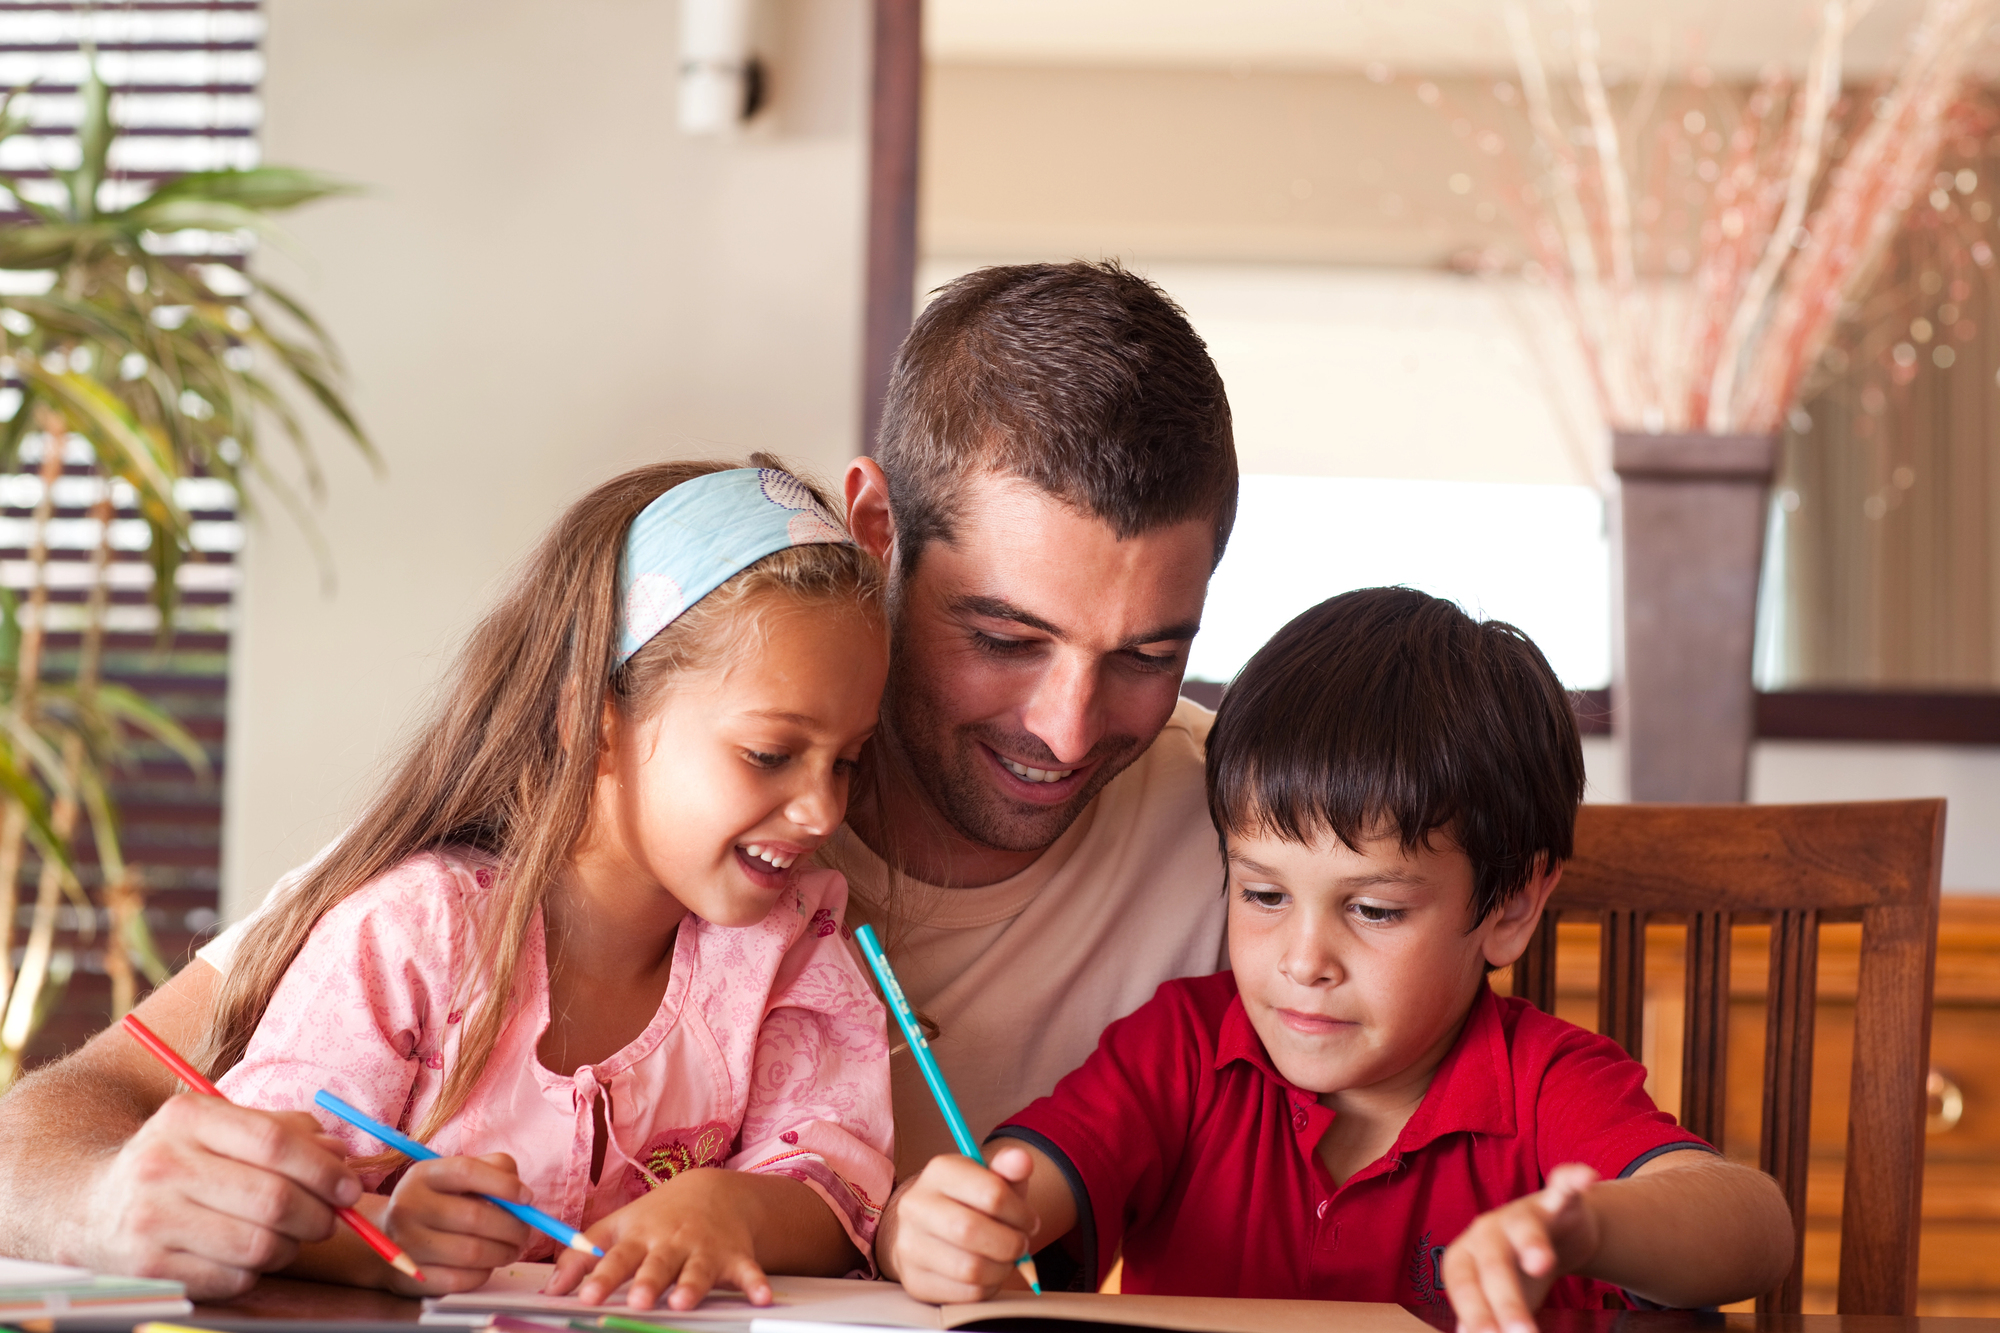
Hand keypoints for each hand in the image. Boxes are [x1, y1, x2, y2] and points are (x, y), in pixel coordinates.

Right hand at [80, 1093, 362, 1298]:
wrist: (91, 1204)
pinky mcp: (148, 1267)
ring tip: (290, 1236)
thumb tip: (339, 1152)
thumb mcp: (219, 1125)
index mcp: (188, 1118)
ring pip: (259, 1245)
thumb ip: (283, 1130)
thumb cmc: (178, 1160)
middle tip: (330, 1218)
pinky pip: (233, 1278)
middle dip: (319, 1214)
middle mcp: (163, 1166)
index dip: (324, 1169)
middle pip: (273, 1199)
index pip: (274, 1142)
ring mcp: (151, 1220)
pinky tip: (249, 1254)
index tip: (350, 1187)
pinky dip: (257, 1271)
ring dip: (292, 1246)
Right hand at [375, 1153, 532, 1294]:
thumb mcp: (458, 1176)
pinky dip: (483, 1273)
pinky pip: (460, 1280)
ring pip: (471, 1252)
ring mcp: (406, 1244)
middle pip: (474, 1216)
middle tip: (526, 1232)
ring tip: (513, 1248)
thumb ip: (495, 1170)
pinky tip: (487, 1265)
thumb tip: (522, 1197)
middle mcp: (408, 1207)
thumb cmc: (439, 1202)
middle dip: (513, 1227)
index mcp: (423, 1175)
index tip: (527, 1198)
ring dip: (503, 1252)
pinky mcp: (410, 1278)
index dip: (504, 1184)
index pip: (466, 1171)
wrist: (390, 1238)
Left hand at [546, 1168, 776, 1311]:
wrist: (715, 1192)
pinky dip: (756, 1283)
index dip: (601, 1277)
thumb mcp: (618, 1226)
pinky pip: (748, 1271)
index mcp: (640, 1237)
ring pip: (698, 1270)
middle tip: (638, 1301)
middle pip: (658, 1264)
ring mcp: (705, 1249)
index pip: (616, 1258)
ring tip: (683, 1302)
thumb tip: (549, 1289)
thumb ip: (581, 1256)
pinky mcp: (735, 1257)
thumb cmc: (657, 1216)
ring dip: (692, 1285)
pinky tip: (762, 1296)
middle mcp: (671, 1243)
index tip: (585, 1296)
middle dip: (649, 1282)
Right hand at [881, 1147, 1038, 1303]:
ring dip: (1002, 1268)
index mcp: (939, 1171)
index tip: (1029, 1220)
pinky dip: (988, 1287)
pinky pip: (965, 1294)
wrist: (927, 1227)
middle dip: (1011, 1243)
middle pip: (973, 1231)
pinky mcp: (914, 1280)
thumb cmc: (969, 1200)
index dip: (1022, 1213)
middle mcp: (916, 1205)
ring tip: (1005, 1258)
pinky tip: (988, 1273)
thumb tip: (1022, 1160)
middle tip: (1021, 1244)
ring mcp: (909, 1245)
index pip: (992, 1194)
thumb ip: (1010, 1167)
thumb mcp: (991, 1177)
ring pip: (970, 1268)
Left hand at [1442, 1164, 1601, 1332]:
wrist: (1552, 1235)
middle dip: (1506, 1299)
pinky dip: (1573, 1180)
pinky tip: (1586, 1179)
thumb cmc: (1516, 1273)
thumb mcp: (1498, 1296)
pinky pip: (1564, 1187)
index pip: (1464, 1285)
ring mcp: (1523, 1213)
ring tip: (1541, 1264)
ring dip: (1531, 1243)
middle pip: (1493, 1262)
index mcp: (1467, 1257)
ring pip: (1524, 1225)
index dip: (1474, 1312)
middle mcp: (1489, 1231)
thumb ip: (1485, 1315)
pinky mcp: (1557, 1200)